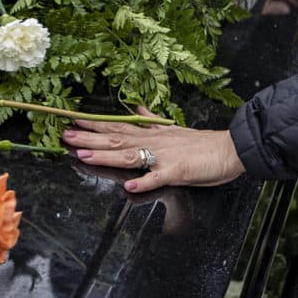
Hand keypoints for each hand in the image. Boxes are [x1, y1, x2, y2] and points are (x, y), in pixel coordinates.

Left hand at [65, 116, 247, 194]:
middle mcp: (155, 143)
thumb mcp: (174, 129)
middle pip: (117, 139)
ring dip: (106, 155)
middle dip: (89, 138)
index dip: (94, 125)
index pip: (118, 128)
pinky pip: (159, 177)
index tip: (72, 120)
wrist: (231, 149)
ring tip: (84, 155)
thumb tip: (136, 110)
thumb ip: (153, 122)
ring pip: (130, 155)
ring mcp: (165, 156)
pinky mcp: (178, 171)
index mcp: (153, 135)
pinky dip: (144, 181)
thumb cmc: (203, 144)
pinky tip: (129, 186)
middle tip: (65, 135)